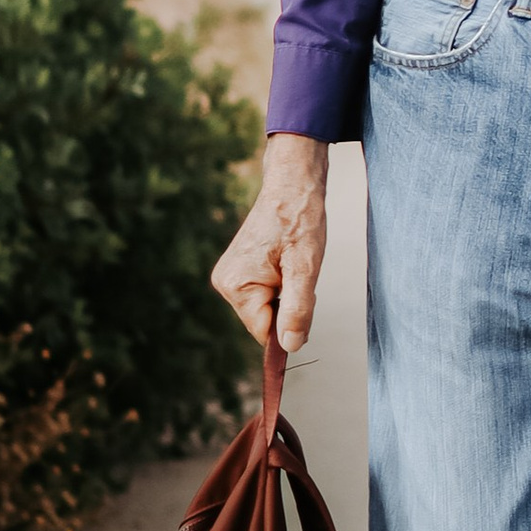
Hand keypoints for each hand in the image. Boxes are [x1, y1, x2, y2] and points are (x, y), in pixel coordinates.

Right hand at [212, 132, 329, 348]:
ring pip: (266, 307)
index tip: (304, 296)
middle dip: (288, 305)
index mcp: (236, 285)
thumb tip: (290, 346)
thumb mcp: (305, 267)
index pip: (264, 332)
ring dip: (286, 293)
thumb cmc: (299, 219)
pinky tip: (285, 260)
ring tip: (292, 261)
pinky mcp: (238, 270)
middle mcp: (225, 283)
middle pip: (264, 320)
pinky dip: (281, 284)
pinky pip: (263, 292)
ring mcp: (229, 275)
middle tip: (298, 270)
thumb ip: (297, 309)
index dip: (290, 323)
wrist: (292, 185)